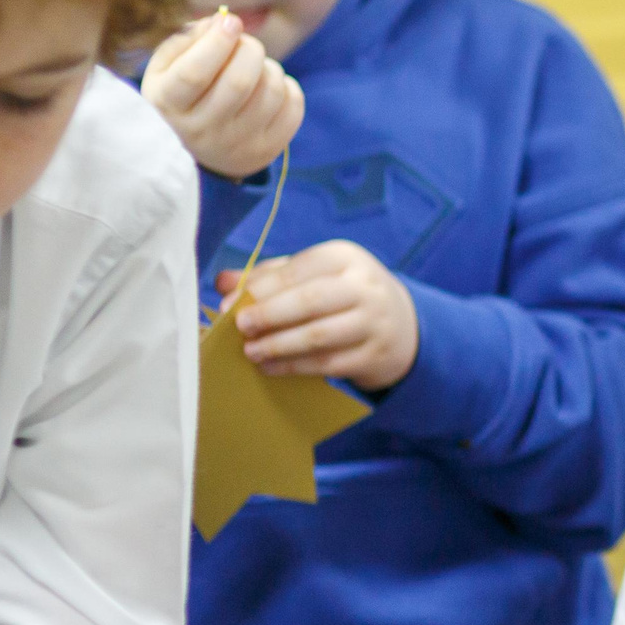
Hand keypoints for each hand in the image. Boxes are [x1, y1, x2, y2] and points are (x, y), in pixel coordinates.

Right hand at [142, 10, 303, 178]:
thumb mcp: (168, 65)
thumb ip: (188, 38)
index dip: (217, 41)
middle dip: (250, 49)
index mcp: (168, 104)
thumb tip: (222, 20)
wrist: (199, 147)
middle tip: (246, 42)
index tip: (231, 22)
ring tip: (255, 67)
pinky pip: (292, 107)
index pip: (194, 73)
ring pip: (270, 92)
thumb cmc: (183, 93)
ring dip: (269, 67)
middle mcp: (200, 131)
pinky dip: (287, 87)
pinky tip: (269, 86)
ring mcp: (236, 145)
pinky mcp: (266, 150)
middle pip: (238, 82)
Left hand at [224, 241, 418, 391]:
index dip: (262, 288)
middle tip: (241, 327)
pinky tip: (270, 367)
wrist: (402, 326)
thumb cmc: (343, 294)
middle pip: (310, 301)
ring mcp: (373, 322)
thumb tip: (222, 282)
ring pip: (319, 335)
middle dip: (270, 315)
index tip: (230, 304)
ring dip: (279, 345)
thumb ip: (270, 276)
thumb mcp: (316, 275)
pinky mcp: (373, 355)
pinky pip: (328, 363)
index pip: (298, 270)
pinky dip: (294, 366)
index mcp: (346, 257)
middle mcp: (364, 286)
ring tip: (251, 351)